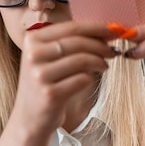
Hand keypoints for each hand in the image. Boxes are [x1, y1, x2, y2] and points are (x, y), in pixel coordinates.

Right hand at [14, 20, 118, 134]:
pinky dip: (90, 79)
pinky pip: (81, 80)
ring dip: (99, 62)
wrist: (29, 118)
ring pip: (81, 60)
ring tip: (104, 66)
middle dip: (101, 45)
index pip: (71, 27)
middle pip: (78, 42)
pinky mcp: (50, 94)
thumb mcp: (49, 58)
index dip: (97, 28)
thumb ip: (70, 42)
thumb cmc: (45, 84)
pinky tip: (90, 80)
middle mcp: (33, 55)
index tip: (115, 30)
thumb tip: (107, 31)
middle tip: (113, 51)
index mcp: (32, 40)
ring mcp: (40, 75)